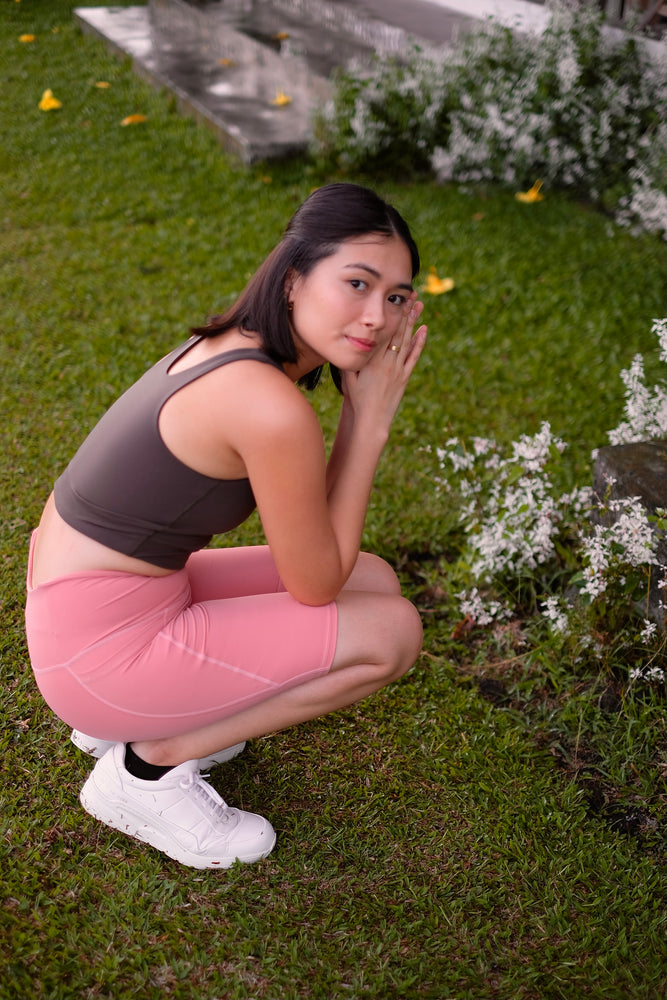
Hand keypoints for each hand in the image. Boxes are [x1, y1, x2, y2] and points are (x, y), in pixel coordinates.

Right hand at [342, 294, 426, 430]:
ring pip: (407, 341)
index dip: (390, 314)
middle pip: (397, 331)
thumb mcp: (347, 375)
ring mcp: (398, 370)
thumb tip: (345, 340)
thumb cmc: (355, 398)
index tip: (394, 299)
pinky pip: (414, 357)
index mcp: (372, 360)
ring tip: (419, 305)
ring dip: (413, 322)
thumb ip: (350, 358)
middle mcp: (387, 363)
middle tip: (411, 294)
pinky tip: (423, 330)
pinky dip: (419, 343)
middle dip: (405, 311)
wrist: (370, 419)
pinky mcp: (404, 378)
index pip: (383, 332)